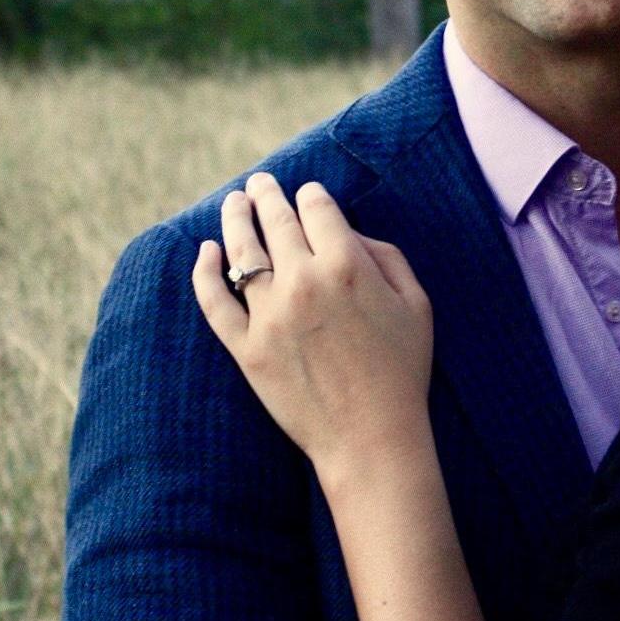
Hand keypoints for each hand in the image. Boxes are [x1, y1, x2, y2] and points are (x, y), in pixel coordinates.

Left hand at [192, 173, 435, 478]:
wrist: (371, 437)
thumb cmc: (402, 370)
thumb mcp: (415, 303)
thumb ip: (385, 255)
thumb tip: (347, 231)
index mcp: (347, 265)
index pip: (317, 207)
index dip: (311, 194)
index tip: (308, 194)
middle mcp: (303, 281)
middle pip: (276, 220)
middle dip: (268, 194)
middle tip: (260, 183)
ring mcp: (269, 315)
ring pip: (241, 250)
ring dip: (235, 217)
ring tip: (234, 202)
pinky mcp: (246, 348)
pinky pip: (214, 301)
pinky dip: (204, 271)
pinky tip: (205, 251)